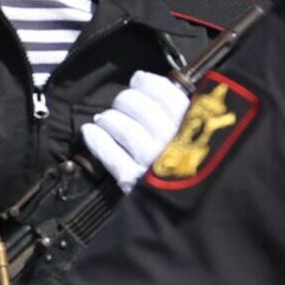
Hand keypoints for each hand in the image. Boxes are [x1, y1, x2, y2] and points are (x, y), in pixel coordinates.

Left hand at [81, 71, 192, 191]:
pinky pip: (111, 156)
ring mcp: (153, 164)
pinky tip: (90, 131)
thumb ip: (176, 107)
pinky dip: (97, 140)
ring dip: (109, 119)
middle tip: (121, 104)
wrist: (185, 207)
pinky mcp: (134, 182)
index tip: (138, 81)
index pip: (169, 95)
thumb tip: (141, 78)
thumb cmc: (187, 162)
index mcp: (193, 128)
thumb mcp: (194, 133)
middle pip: (142, 108)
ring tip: (104, 119)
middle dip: (126, 100)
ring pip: (125, 129)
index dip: (148, 83)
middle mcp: (175, 144)